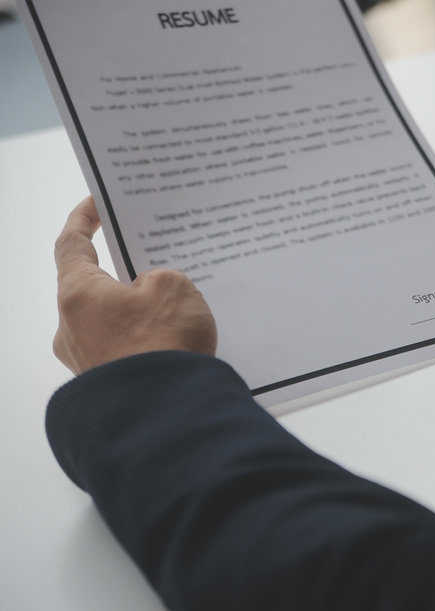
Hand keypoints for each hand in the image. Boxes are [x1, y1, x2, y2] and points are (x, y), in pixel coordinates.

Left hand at [53, 197, 217, 374]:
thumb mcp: (174, 287)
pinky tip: (176, 342)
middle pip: (92, 288)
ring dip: (140, 312)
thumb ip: (158, 278)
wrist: (167, 413)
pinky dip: (147, 341)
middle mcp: (71, 328)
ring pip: (112, 322)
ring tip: (178, 310)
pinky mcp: (108, 385)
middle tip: (155, 263)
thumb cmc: (163, 345)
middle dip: (124, 275)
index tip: (96, 205)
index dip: (84, 220)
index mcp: (77, 294)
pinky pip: (126, 351)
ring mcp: (87, 361)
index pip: (71, 245)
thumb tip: (150, 293)